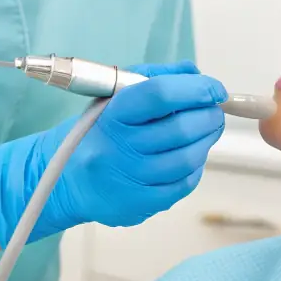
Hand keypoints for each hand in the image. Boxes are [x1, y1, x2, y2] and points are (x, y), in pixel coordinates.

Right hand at [0, 62, 227, 246]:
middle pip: (181, 128)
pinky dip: (196, 166)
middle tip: (214, 110)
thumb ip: (156, 78)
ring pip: (188, 158)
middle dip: (209, 116)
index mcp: (113, 114)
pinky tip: (191, 155)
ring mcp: (128, 179)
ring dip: (206, 141)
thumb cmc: (98, 130)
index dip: (196, 89)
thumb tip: (196, 74)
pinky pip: (183, 184)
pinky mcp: (138, 205)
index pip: (160, 94)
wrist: (65, 178)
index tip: (214, 89)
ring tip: (206, 131)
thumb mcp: (115, 94)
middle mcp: (118, 147)